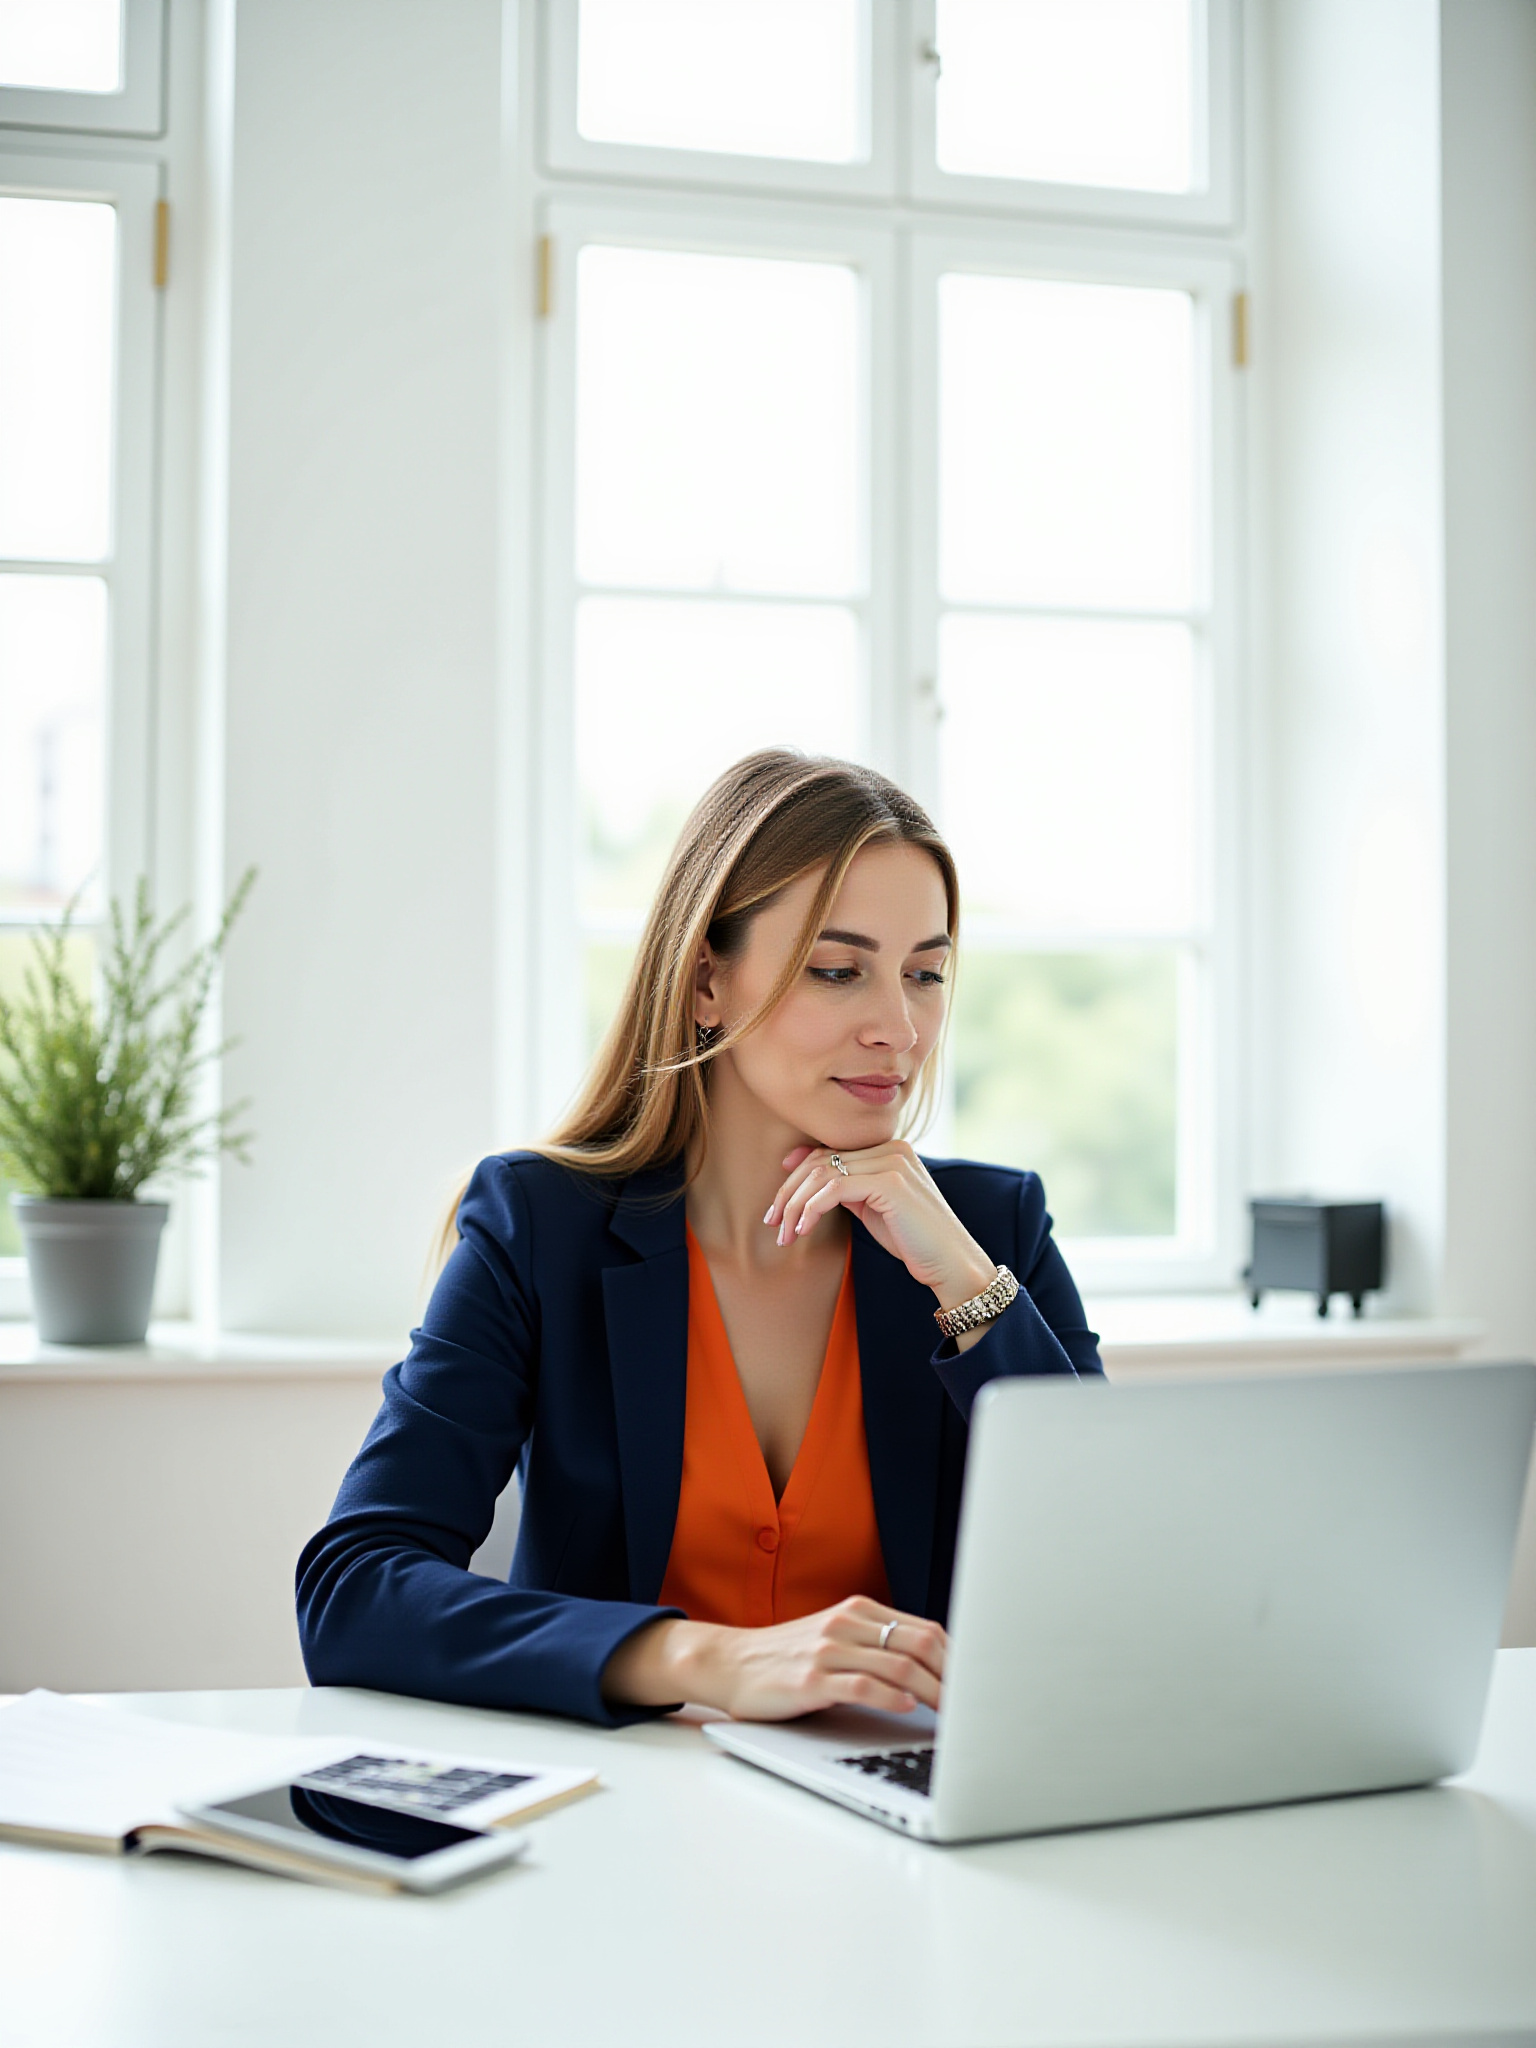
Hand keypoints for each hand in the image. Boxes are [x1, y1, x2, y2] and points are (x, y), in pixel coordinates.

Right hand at [602, 1597, 946, 1718]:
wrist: (730, 1663)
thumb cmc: (788, 1659)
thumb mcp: (836, 1640)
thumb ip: (877, 1646)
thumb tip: (935, 1671)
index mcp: (859, 1611)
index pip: (925, 1630)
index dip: (958, 1659)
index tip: (979, 1685)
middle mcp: (847, 1624)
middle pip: (920, 1645)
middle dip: (955, 1679)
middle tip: (975, 1708)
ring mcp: (828, 1650)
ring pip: (899, 1666)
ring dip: (935, 1694)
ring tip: (954, 1717)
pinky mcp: (811, 1680)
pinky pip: (863, 1685)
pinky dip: (892, 1697)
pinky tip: (909, 1709)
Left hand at [765, 1140, 995, 1317]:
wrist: (951, 1264)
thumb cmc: (913, 1241)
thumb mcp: (873, 1207)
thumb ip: (846, 1187)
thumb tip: (807, 1177)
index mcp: (889, 1148)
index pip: (829, 1151)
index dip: (796, 1173)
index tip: (778, 1202)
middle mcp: (892, 1147)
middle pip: (821, 1159)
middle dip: (789, 1192)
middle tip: (772, 1222)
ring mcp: (893, 1162)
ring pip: (823, 1173)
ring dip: (795, 1205)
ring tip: (785, 1234)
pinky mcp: (890, 1183)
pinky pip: (835, 1189)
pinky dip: (812, 1209)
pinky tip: (803, 1229)